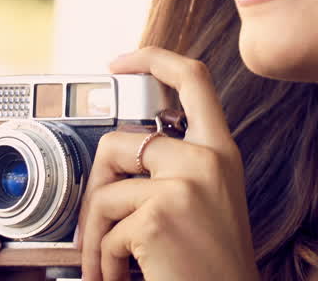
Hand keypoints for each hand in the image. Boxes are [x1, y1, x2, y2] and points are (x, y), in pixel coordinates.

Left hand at [76, 48, 258, 280]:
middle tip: (98, 222)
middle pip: (120, 140)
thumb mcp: (208, 200)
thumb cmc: (212, 264)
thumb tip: (122, 149)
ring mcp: (184, 186)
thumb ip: (179, 166)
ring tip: (111, 263)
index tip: (121, 62)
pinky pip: (106, 232)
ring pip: (105, 192)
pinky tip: (122, 276)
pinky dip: (103, 264)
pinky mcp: (159, 217)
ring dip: (96, 236)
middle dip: (96, 185)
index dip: (153, 58)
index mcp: (221, 151)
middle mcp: (207, 160)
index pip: (193, 78)